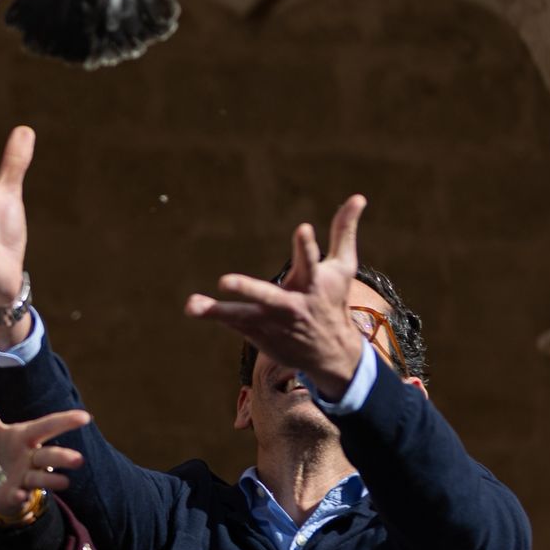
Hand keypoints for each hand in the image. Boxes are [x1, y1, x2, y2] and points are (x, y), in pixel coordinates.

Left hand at [0, 376, 88, 519]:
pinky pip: (21, 497)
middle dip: (64, 457)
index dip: (65, 421)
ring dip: (53, 480)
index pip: (48, 426)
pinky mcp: (15, 495)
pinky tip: (21, 496)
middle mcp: (31, 457)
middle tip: (79, 459)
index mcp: (25, 437)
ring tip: (64, 482)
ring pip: (43, 478)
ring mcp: (26, 478)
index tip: (85, 417)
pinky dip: (21, 497)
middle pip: (51, 455)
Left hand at [185, 195, 368, 397]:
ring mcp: (272, 321)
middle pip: (268, 296)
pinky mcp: (259, 333)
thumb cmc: (333, 299)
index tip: (302, 229)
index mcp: (313, 282)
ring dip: (217, 311)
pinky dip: (216, 315)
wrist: (331, 353)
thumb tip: (359, 196)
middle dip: (247, 289)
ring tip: (190, 305)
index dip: (305, 245)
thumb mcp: (343, 267)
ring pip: (242, 316)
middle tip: (224, 280)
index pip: (310, 260)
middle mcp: (292, 304)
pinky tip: (194, 308)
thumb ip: (344, 231)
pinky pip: (234, 323)